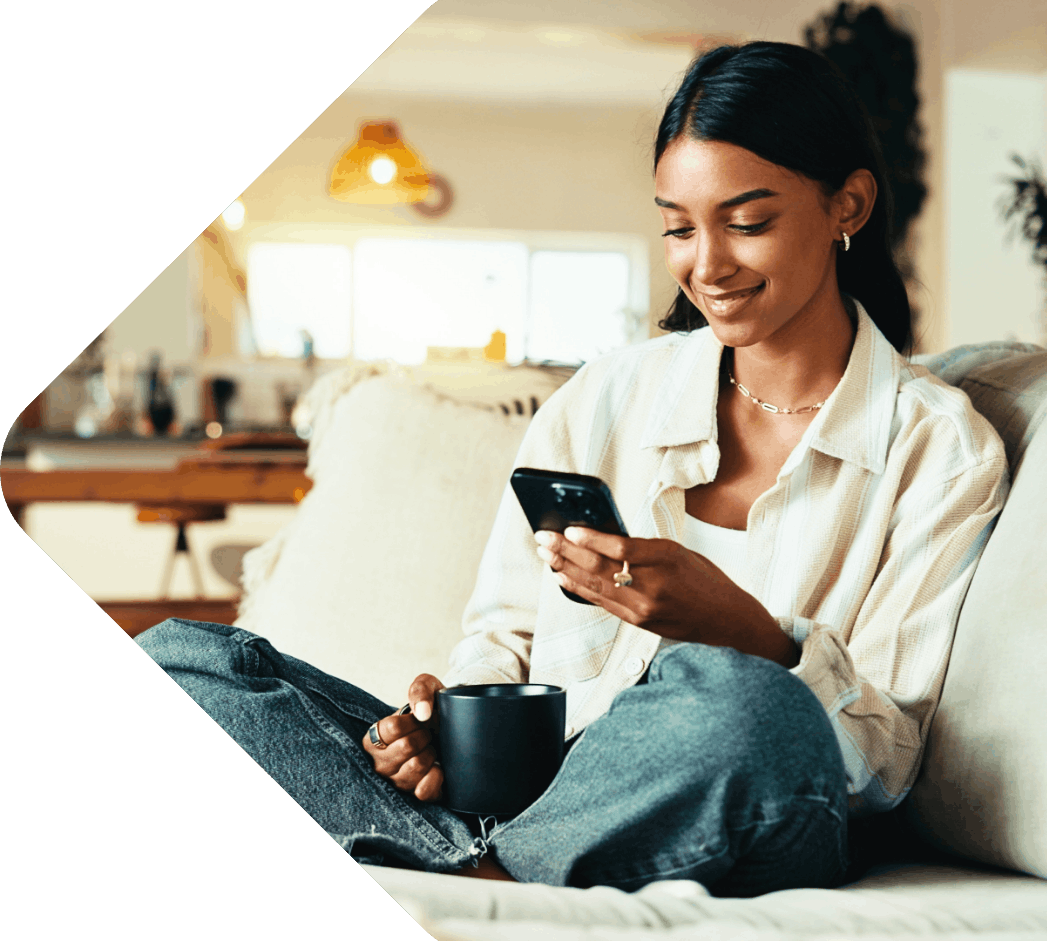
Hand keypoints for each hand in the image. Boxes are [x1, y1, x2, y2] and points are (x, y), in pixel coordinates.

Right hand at [362, 674, 445, 801]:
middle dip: (425, 736)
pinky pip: (424, 791)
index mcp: (373, 738)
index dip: (413, 721)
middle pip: (406, 747)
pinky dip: (437, 776)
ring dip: (431, 753)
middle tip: (428, 734)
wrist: (450, 728)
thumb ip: (420, 690)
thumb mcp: (426, 688)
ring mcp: (396, 782)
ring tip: (430, 748)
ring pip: (416, 767)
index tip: (420, 719)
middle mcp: (379, 764)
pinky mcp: (414, 796)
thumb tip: (423, 713)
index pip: (392, 728)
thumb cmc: (431, 710)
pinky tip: (438, 766)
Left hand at [535, 527, 797, 666]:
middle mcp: (653, 585)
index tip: (569, 529)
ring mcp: (643, 607)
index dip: (591, 539)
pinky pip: (601, 602)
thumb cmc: (706, 580)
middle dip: (567, 551)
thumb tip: (603, 538)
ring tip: (545, 554)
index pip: (621, 549)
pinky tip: (562, 577)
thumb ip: (644, 548)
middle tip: (544, 537)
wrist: (727, 621)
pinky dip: (578, 589)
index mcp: (667, 559)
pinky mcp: (638, 621)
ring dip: (565, 569)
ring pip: (595, 586)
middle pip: (600, 567)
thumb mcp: (679, 552)